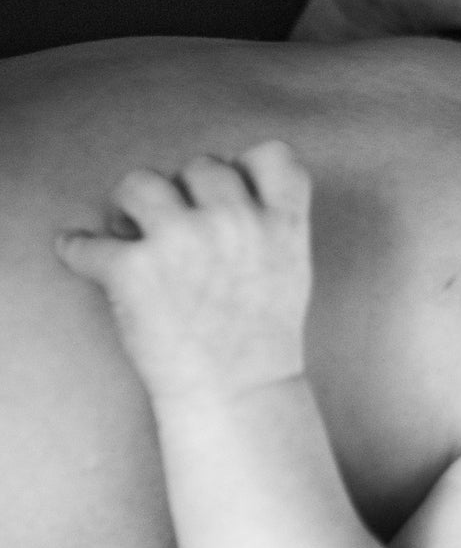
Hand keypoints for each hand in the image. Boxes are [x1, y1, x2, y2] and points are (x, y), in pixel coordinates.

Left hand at [55, 141, 312, 404]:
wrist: (239, 393)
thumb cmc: (264, 337)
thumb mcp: (294, 268)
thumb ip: (273, 224)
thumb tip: (233, 192)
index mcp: (281, 223)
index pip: (272, 155)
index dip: (248, 169)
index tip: (234, 193)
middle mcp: (234, 221)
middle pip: (202, 165)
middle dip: (186, 194)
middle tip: (176, 226)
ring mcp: (183, 241)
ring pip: (141, 182)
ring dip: (131, 205)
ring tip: (131, 232)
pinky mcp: (134, 269)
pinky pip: (88, 241)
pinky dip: (79, 250)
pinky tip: (84, 256)